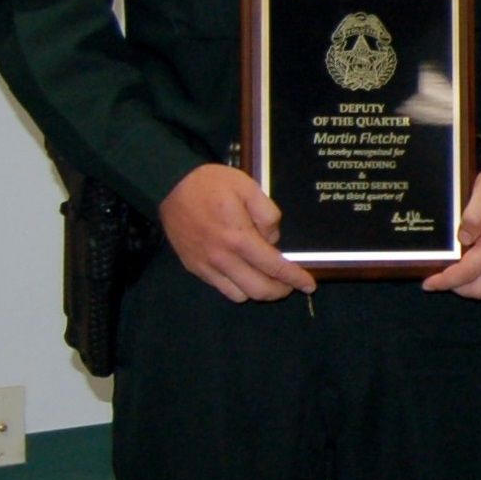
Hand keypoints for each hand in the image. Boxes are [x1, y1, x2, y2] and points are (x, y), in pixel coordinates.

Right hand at [158, 163, 316, 302]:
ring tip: (267, 278)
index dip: (295, 279)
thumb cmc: (213, 184)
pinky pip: (221, 288)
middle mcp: (222, 258)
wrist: (171, 185)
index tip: (310, 286)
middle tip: (290, 284)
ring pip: (239, 295)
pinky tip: (244, 274)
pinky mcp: (194, 267)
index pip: (274, 267)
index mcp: (239, 238)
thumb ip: (268, 215)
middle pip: (259, 290)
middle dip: (280, 291)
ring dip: (258, 291)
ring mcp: (206, 266)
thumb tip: (273, 240)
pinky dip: (238, 288)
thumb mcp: (249, 188)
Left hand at [422, 161, 480, 297]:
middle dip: (456, 287)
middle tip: (437, 278)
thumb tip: (463, 238)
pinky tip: (471, 266)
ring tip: (451, 273)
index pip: (469, 272)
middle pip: (479, 288)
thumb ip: (474, 215)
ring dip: (468, 285)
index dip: (446, 281)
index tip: (429, 282)